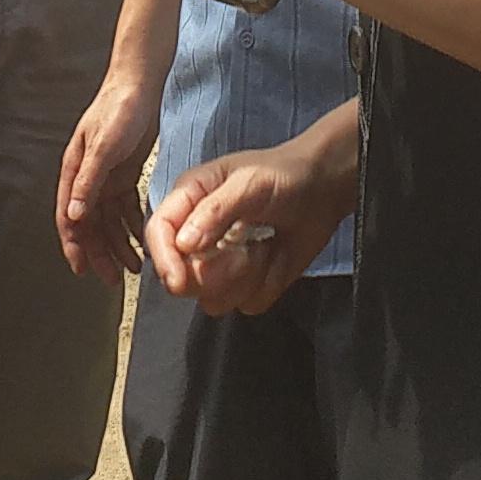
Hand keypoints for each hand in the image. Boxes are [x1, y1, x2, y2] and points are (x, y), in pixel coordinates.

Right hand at [58, 59, 162, 277]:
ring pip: (109, 220)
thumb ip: (88, 181)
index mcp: (75, 172)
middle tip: (115, 279)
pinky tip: (143, 238)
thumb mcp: (103, 146)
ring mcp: (107, 176)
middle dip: (100, 253)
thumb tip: (75, 216)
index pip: (70, 218)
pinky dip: (133, 224)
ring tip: (135, 266)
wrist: (140, 84)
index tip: (83, 271)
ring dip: (119, 243)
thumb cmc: (118, 109)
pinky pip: (126, 207)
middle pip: (90, 225)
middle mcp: (88, 178)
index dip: (75, 246)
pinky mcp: (125, 172)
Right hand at [144, 129, 350, 317]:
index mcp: (188, 203)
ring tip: (263, 247)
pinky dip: (265, 286)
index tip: (179, 279)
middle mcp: (197, 238)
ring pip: (212, 299)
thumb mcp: (249, 182)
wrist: (322, 189)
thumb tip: (183, 244)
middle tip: (245, 247)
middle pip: (180, 279)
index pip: (157, 236)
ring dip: (243, 279)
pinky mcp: (247, 284)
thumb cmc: (283, 175)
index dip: (163, 261)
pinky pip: (246, 304)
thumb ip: (215, 210)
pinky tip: (274, 258)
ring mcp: (221, 265)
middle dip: (214, 272)